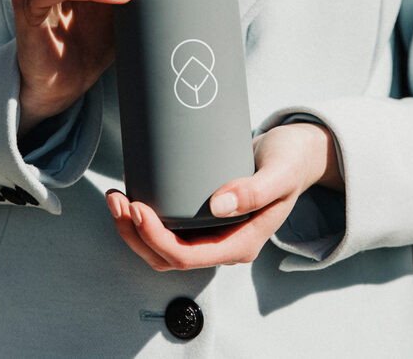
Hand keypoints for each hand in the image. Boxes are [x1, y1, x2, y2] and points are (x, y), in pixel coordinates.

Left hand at [105, 122, 343, 270]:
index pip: (187, 257)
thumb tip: (219, 206)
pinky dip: (143, 218)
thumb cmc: (290, 162)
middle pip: (167, 258)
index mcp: (241, 244)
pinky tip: (131, 195)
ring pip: (161, 248)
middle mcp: (223, 244)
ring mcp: (212, 234)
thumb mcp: (280, 173)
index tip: (138, 208)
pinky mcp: (202, 218)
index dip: (156, 238)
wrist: (296, 154)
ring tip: (116, 199)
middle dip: (135, 234)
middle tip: (117, 201)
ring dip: (133, 229)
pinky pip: (167, 229)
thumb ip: (255, 190)